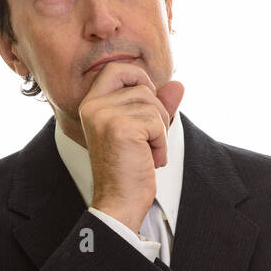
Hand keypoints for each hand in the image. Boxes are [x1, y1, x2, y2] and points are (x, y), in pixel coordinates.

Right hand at [80, 60, 184, 231]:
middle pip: (143, 88)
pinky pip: (158, 122)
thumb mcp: (144, 131)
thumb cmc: (129, 169)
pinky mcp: (121, 128)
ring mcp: (105, 115)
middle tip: (149, 140)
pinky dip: (161, 143)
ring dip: (160, 131)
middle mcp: (94, 106)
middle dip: (157, 113)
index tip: (148, 105)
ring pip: (153, 105)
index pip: (117, 69)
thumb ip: (158, 105)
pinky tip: (149, 159)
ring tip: (146, 152)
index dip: (140, 78)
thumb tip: (178, 84)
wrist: (120, 201)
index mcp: (92, 105)